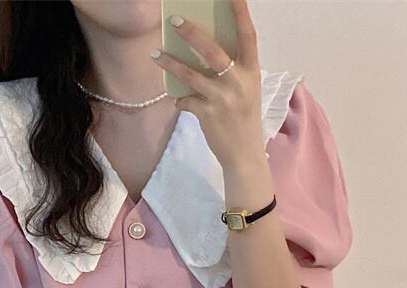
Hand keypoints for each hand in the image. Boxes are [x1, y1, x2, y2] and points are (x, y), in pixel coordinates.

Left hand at [151, 0, 264, 171]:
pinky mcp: (208, 115)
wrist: (244, 155)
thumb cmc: (243, 118)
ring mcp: (223, 99)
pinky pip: (186, 101)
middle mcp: (238, 82)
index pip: (248, 35)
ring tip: (155, 54)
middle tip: (175, 20)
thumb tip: (202, 51)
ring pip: (192, 75)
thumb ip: (232, 71)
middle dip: (192, 34)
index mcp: (251, 71)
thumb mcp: (246, 90)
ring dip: (171, 64)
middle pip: (213, 51)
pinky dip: (179, 100)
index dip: (240, 13)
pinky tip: (176, 100)